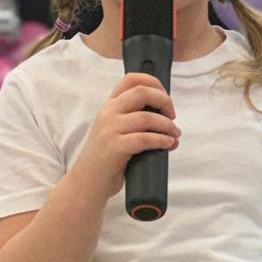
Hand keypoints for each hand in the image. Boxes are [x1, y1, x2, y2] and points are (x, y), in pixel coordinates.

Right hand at [73, 72, 181, 199]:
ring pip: (147, 117)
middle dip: (164, 101)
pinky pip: (145, 139)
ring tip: (175, 136)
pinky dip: (162, 140)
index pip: (131, 79)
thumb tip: (166, 118)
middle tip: (173, 116)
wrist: (87, 182)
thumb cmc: (106, 159)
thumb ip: (131, 119)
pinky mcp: (115, 147)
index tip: (164, 96)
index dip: (153, 83)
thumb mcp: (114, 130)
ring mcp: (110, 129)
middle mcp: (108, 113)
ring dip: (167, 126)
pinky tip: (168, 144)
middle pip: (142, 92)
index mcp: (109, 106)